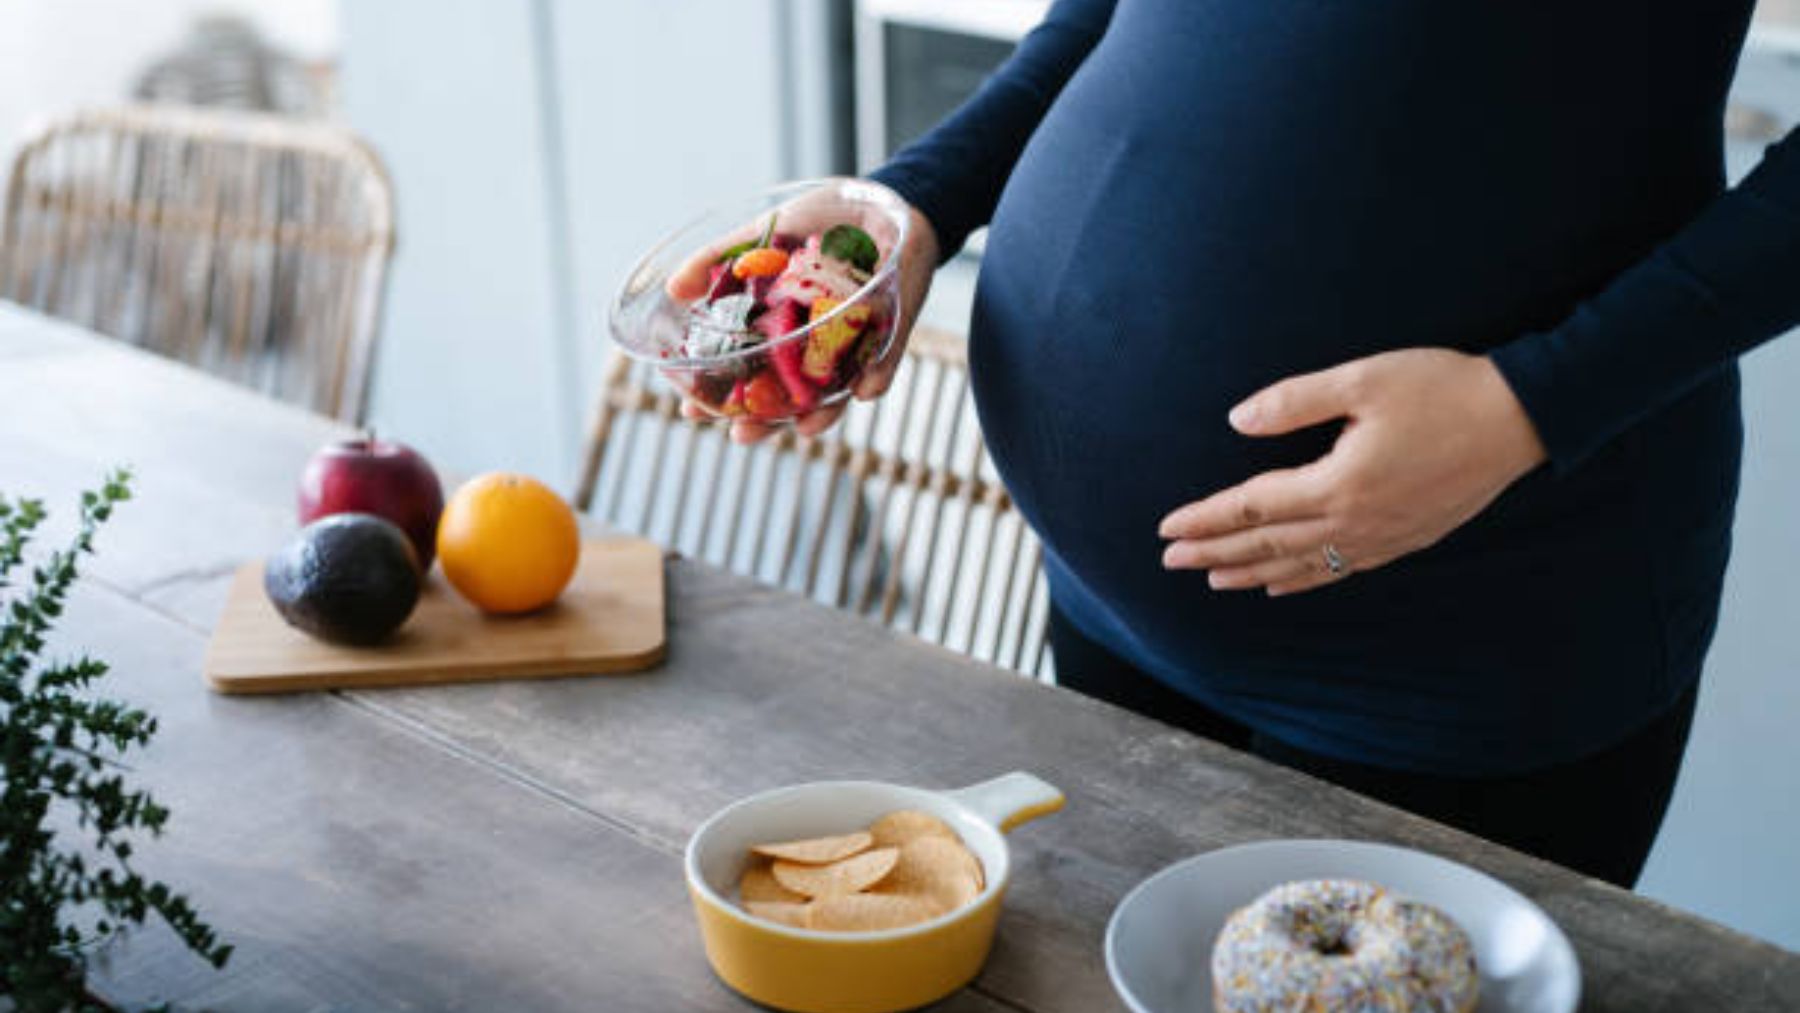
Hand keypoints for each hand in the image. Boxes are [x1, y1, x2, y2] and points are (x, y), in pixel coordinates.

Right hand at [666, 182, 938, 444]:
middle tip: (741, 435)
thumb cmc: (820, 222)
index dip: (720, 397)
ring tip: (804, 428)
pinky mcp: (893, 331)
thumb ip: (717, 260)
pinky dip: (876, 377)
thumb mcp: (762, 234)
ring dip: (822, 414)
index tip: (692, 412)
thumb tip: (673, 288)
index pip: (746, 374)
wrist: (879, 199)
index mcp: (780, 329)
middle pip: (786, 397)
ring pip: (836, 392)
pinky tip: (864, 390)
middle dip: (765, 423)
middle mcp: (813, 345)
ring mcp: (852, 344)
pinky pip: (885, 362)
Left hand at [1158, 348, 1547, 595]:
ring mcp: (1381, 538)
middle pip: (1268, 543)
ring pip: (1300, 565)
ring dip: (1251, 571)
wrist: (1522, 419)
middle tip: (1169, 561)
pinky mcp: (1404, 540)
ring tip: (1212, 578)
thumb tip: (1237, 421)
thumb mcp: (1363, 380)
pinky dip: (1301, 580)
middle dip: (1214, 551)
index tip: (1166, 529)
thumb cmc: (1443, 389)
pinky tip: (1280, 585)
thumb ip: (1295, 402)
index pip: (1253, 506)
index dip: (1206, 518)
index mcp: (1337, 484)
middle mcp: (1354, 522)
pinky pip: (1339, 571)